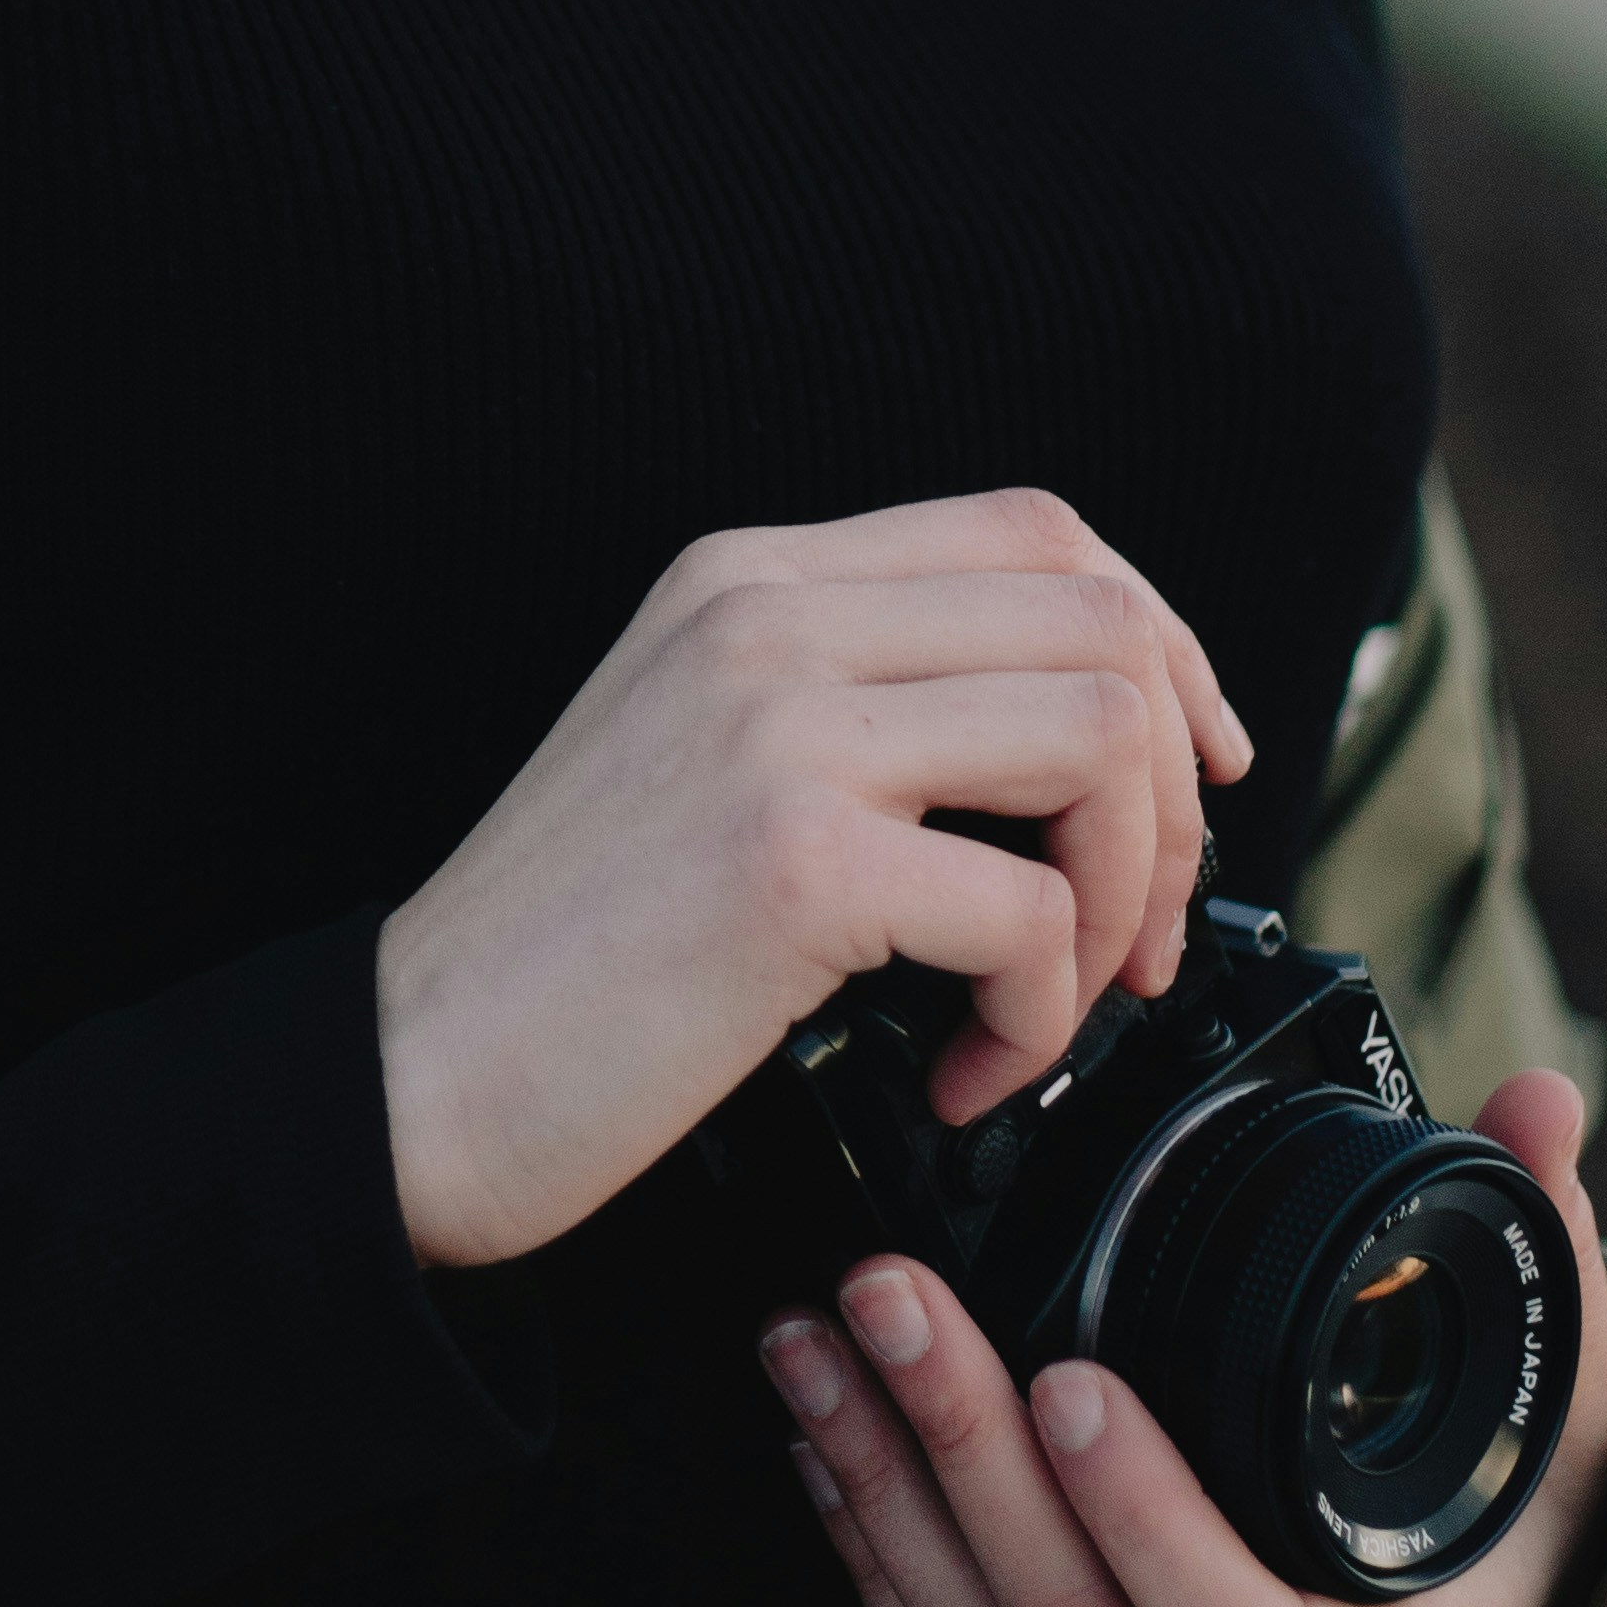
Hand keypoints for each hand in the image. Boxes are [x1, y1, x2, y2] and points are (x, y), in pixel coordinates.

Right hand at [374, 492, 1248, 1272]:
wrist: (413, 1072)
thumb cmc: (566, 958)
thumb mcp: (701, 756)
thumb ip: (848, 704)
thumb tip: (1061, 746)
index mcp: (748, 576)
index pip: (1038, 531)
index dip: (1161, 643)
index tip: (1193, 767)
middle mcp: (765, 613)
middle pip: (1102, 618)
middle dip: (1173, 795)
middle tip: (1133, 933)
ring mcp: (778, 720)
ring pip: (1099, 734)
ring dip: (1124, 897)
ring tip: (1055, 1002)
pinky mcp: (792, 855)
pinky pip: (1032, 912)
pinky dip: (1038, 1018)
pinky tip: (959, 1074)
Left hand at [757, 1073, 1606, 1606]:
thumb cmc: (1507, 1560)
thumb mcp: (1556, 1421)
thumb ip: (1544, 1261)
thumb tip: (1538, 1102)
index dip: (1142, 1518)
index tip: (1066, 1377)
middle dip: (954, 1448)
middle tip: (884, 1296)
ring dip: (880, 1496)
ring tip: (815, 1349)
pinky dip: (873, 1579)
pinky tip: (828, 1459)